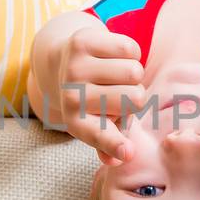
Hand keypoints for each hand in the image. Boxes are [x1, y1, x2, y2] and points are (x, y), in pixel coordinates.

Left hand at [56, 25, 145, 161]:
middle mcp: (73, 97)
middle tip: (119, 92)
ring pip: (135, 72)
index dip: (115, 144)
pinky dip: (131, 52)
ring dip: (134, 73)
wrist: (62, 62)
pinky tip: (114, 56)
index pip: (100, 136)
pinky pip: (130, 48)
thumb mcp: (98, 122)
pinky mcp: (81, 41)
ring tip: (116, 74)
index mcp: (78, 123)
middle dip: (137, 94)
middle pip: (136, 98)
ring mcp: (75, 68)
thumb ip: (111, 141)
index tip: (127, 153)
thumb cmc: (92, 98)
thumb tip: (121, 157)